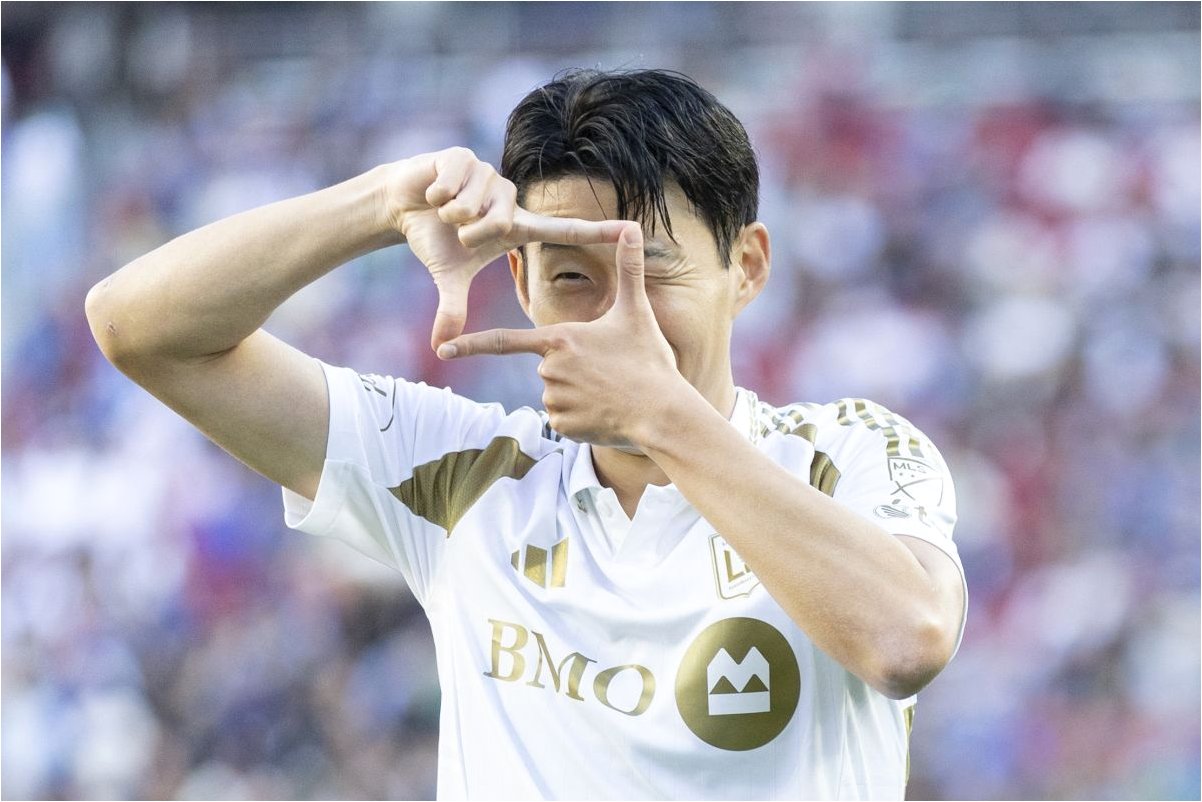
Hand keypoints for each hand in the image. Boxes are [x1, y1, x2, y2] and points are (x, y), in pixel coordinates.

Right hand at [382, 147, 626, 348]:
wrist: (404, 205)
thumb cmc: (435, 239)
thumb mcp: (449, 275)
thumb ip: (452, 309)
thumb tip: (440, 347)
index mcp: (517, 225)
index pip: (566, 230)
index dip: (599, 231)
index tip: (632, 229)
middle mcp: (511, 198)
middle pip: (498, 222)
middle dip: (468, 232)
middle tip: (456, 229)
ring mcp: (490, 174)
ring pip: (473, 205)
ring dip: (450, 213)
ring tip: (445, 208)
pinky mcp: (465, 156)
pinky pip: (452, 186)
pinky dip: (437, 195)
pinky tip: (434, 191)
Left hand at [437, 223, 683, 447]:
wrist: (663, 413)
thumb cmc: (648, 360)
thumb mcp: (637, 312)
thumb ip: (629, 269)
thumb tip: (632, 226)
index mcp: (559, 340)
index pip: (505, 341)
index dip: (471, 345)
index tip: (442, 350)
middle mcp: (549, 370)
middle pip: (548, 368)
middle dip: (573, 370)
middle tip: (609, 372)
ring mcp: (554, 400)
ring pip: (557, 394)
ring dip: (579, 394)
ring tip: (611, 393)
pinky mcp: (564, 426)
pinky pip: (564, 418)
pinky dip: (582, 417)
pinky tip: (605, 413)